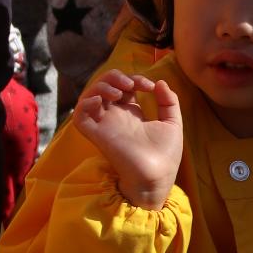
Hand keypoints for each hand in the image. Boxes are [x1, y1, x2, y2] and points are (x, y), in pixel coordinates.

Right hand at [75, 69, 182, 207]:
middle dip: (114, 77)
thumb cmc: (166, 155)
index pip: (123, 87)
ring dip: (101, 86)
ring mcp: (104, 125)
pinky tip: (102, 101)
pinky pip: (79, 115)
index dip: (134, 79)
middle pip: (104, 86)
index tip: (150, 86)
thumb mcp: (172, 123)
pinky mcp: (96, 135)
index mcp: (132, 114)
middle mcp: (116, 117)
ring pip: (89, 96)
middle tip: (131, 84)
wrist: (158, 176)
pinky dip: (86, 103)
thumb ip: (168, 101)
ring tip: (119, 92)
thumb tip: (160, 82)